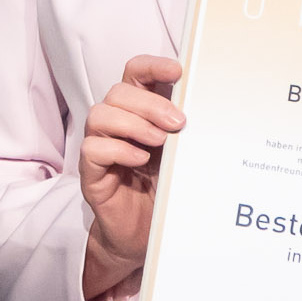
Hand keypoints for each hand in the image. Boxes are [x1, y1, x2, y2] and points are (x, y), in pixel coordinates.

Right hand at [79, 55, 184, 298]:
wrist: (145, 234)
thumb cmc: (164, 188)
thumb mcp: (182, 154)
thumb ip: (187, 130)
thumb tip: (210, 105)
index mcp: (139, 112)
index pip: (135, 74)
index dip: (152, 66)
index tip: (178, 71)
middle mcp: (116, 124)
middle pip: (118, 92)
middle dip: (150, 103)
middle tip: (178, 123)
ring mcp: (100, 146)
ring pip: (100, 115)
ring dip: (133, 124)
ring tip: (159, 142)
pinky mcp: (91, 173)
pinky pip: (93, 149)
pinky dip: (119, 150)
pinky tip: (140, 160)